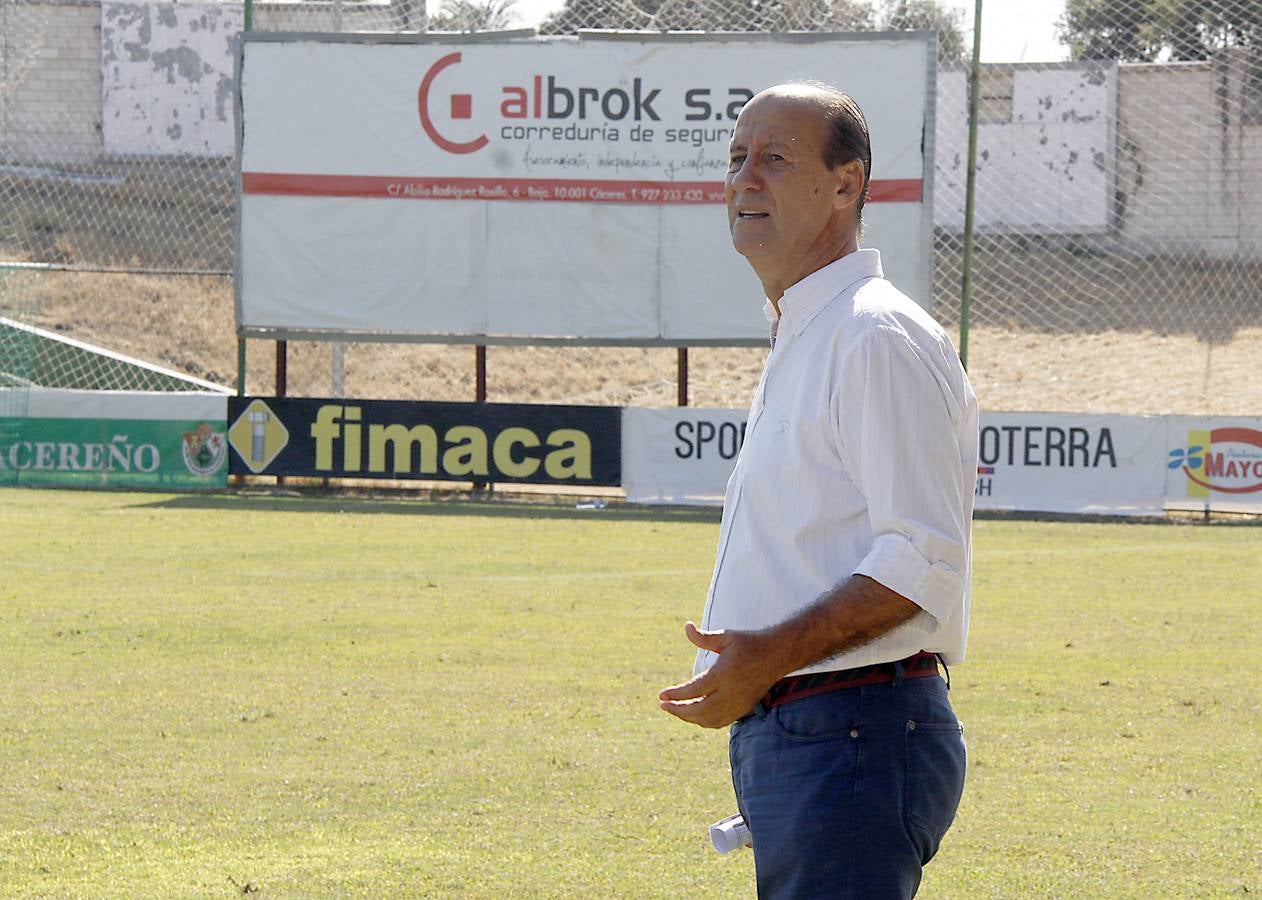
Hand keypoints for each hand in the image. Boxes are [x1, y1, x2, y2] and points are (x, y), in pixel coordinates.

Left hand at [658, 622, 783, 728]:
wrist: (778, 655)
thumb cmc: (750, 643)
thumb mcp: (727, 637)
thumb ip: (704, 637)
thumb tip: (686, 627)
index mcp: (724, 674)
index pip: (694, 690)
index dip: (676, 695)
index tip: (661, 696)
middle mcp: (731, 692)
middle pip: (699, 710)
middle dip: (678, 710)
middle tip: (663, 705)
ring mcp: (739, 703)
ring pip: (709, 719)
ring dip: (689, 718)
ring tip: (675, 710)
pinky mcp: (744, 708)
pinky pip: (720, 722)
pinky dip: (705, 721)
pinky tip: (695, 715)